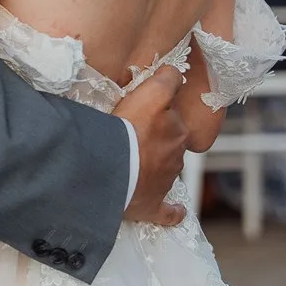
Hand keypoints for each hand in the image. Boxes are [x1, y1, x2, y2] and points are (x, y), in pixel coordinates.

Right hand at [120, 64, 189, 226]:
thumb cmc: (123, 131)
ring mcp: (166, 179)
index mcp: (176, 127)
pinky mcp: (155, 204)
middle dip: (157, 132)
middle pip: (170, 135)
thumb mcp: (147, 94)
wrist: (110, 171)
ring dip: (156, 162)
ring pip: (167, 166)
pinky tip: (176, 211)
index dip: (161, 100)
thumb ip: (165, 81)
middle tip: (133, 130)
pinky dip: (173, 211)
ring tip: (132, 160)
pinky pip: (170, 211)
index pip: (173, 107)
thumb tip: (175, 74)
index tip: (153, 99)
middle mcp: (175, 151)